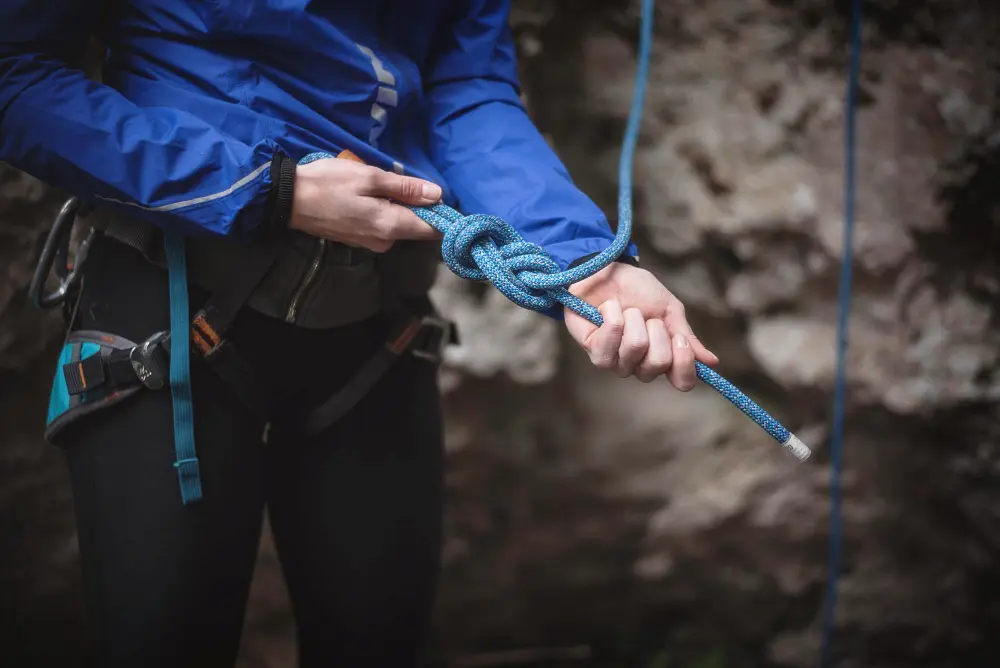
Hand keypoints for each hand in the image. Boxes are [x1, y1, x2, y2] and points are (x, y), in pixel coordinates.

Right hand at [288, 155, 442, 251]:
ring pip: (398, 226)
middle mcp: (385, 241)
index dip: (443, 215)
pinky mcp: (359, 240)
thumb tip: (438, 195)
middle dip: (419, 207)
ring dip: (398, 207)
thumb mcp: (369, 178)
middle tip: (404, 181)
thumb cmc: (329, 184)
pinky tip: (368, 196)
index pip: (431, 230)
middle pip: (416, 228)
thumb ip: (405, 188)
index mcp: (390, 227)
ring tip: (380, 185)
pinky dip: (383, 212)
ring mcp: (371, 243)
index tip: (444, 198)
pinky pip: (382, 227)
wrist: (289, 200)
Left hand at [564, 262, 718, 389]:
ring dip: (633, 318)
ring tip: (626, 310)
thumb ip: (686, 336)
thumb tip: (711, 361)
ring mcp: (617, 363)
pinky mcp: (595, 352)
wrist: (607, 271)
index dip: (684, 363)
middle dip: (656, 329)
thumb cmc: (637, 290)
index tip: (679, 338)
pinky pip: (612, 337)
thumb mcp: (669, 309)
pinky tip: (607, 309)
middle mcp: (640, 366)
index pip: (682, 382)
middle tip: (647, 316)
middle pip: (659, 363)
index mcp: (664, 357)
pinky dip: (614, 315)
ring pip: (636, 347)